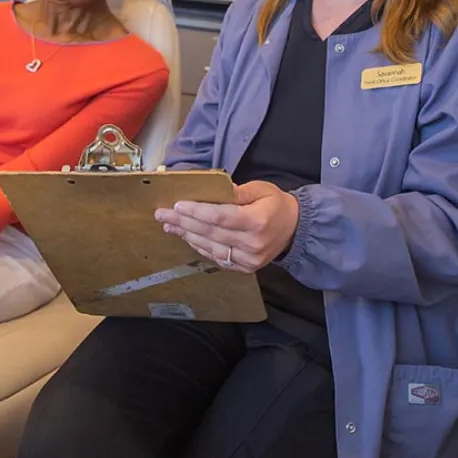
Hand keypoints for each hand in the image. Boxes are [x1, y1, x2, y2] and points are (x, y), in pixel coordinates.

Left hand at [155, 180, 299, 272]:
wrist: (296, 230)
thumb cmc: (276, 204)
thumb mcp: (261, 189)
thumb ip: (237, 191)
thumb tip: (212, 191)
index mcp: (257, 221)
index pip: (219, 217)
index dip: (196, 212)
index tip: (177, 205)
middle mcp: (252, 243)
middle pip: (210, 233)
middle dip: (183, 222)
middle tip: (162, 214)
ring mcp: (248, 259)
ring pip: (210, 247)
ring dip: (187, 235)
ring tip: (169, 225)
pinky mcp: (245, 268)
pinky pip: (217, 258)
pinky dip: (199, 247)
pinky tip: (187, 237)